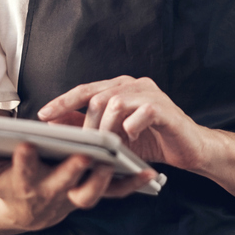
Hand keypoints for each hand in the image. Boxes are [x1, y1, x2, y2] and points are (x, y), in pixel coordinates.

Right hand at [0, 140, 157, 233]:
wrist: (18, 214)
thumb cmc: (0, 185)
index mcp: (23, 187)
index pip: (21, 174)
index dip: (22, 162)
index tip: (23, 144)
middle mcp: (50, 197)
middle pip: (63, 185)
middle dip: (72, 169)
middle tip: (82, 152)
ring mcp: (72, 199)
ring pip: (91, 191)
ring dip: (104, 174)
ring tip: (116, 153)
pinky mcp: (88, 196)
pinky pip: (112, 193)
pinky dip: (129, 184)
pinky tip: (146, 172)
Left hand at [37, 76, 210, 170]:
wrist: (190, 148)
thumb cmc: (152, 141)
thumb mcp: (114, 136)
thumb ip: (87, 127)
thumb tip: (54, 123)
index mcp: (120, 87)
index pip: (85, 90)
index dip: (63, 101)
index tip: (43, 114)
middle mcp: (134, 85)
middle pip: (98, 96)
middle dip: (85, 123)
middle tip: (83, 145)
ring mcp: (151, 94)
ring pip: (116, 102)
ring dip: (107, 127)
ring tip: (107, 146)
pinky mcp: (165, 109)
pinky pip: (142, 113)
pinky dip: (132, 128)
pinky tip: (132, 140)